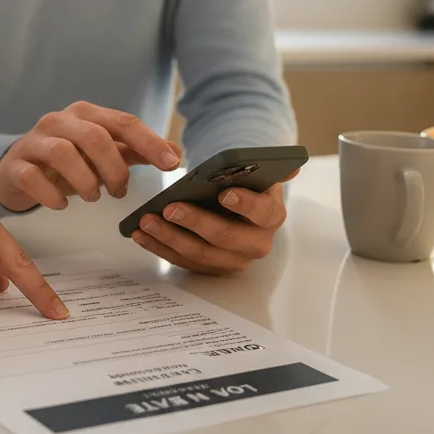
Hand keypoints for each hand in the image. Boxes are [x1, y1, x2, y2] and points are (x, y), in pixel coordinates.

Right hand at [0, 101, 182, 212]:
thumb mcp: (101, 154)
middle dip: (114, 169)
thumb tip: (174, 152)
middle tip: (120, 192)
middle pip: (95, 137)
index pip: (123, 122)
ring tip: (93, 197)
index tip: (171, 163)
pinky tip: (62, 204)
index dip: (150, 142)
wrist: (16, 170)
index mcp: (85, 114)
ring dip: (85, 181)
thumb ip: (134, 150)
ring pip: (63, 154)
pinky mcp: (15, 165)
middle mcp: (59, 121)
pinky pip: (32, 177)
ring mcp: (34, 141)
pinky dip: (52, 194)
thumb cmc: (65, 162)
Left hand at [129, 172, 298, 274]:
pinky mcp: (209, 268)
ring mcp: (231, 260)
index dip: (245, 204)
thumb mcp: (258, 174)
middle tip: (170, 207)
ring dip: (169, 238)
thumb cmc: (244, 185)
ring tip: (146, 221)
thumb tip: (292, 166)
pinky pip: (182, 261)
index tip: (224, 193)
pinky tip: (141, 234)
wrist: (236, 205)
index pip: (262, 212)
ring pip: (199, 253)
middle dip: (195, 223)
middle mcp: (255, 244)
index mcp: (271, 216)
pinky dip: (159, 248)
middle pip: (224, 237)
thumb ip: (270, 169)